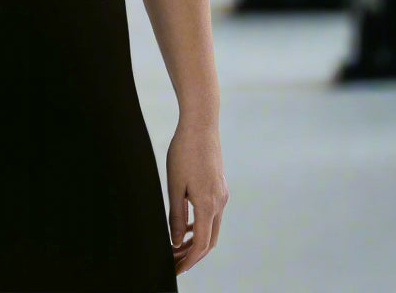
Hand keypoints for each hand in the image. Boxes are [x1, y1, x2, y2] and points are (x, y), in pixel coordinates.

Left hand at [166, 117, 228, 275]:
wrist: (201, 124)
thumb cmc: (184, 151)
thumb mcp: (174, 185)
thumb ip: (176, 215)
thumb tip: (176, 242)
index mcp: (208, 204)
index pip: (201, 245)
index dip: (188, 261)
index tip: (175, 270)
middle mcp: (219, 203)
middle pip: (209, 241)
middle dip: (192, 256)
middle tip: (173, 264)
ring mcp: (222, 195)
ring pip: (211, 229)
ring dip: (196, 241)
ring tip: (176, 248)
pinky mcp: (219, 187)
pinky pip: (211, 215)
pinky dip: (200, 226)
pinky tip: (186, 226)